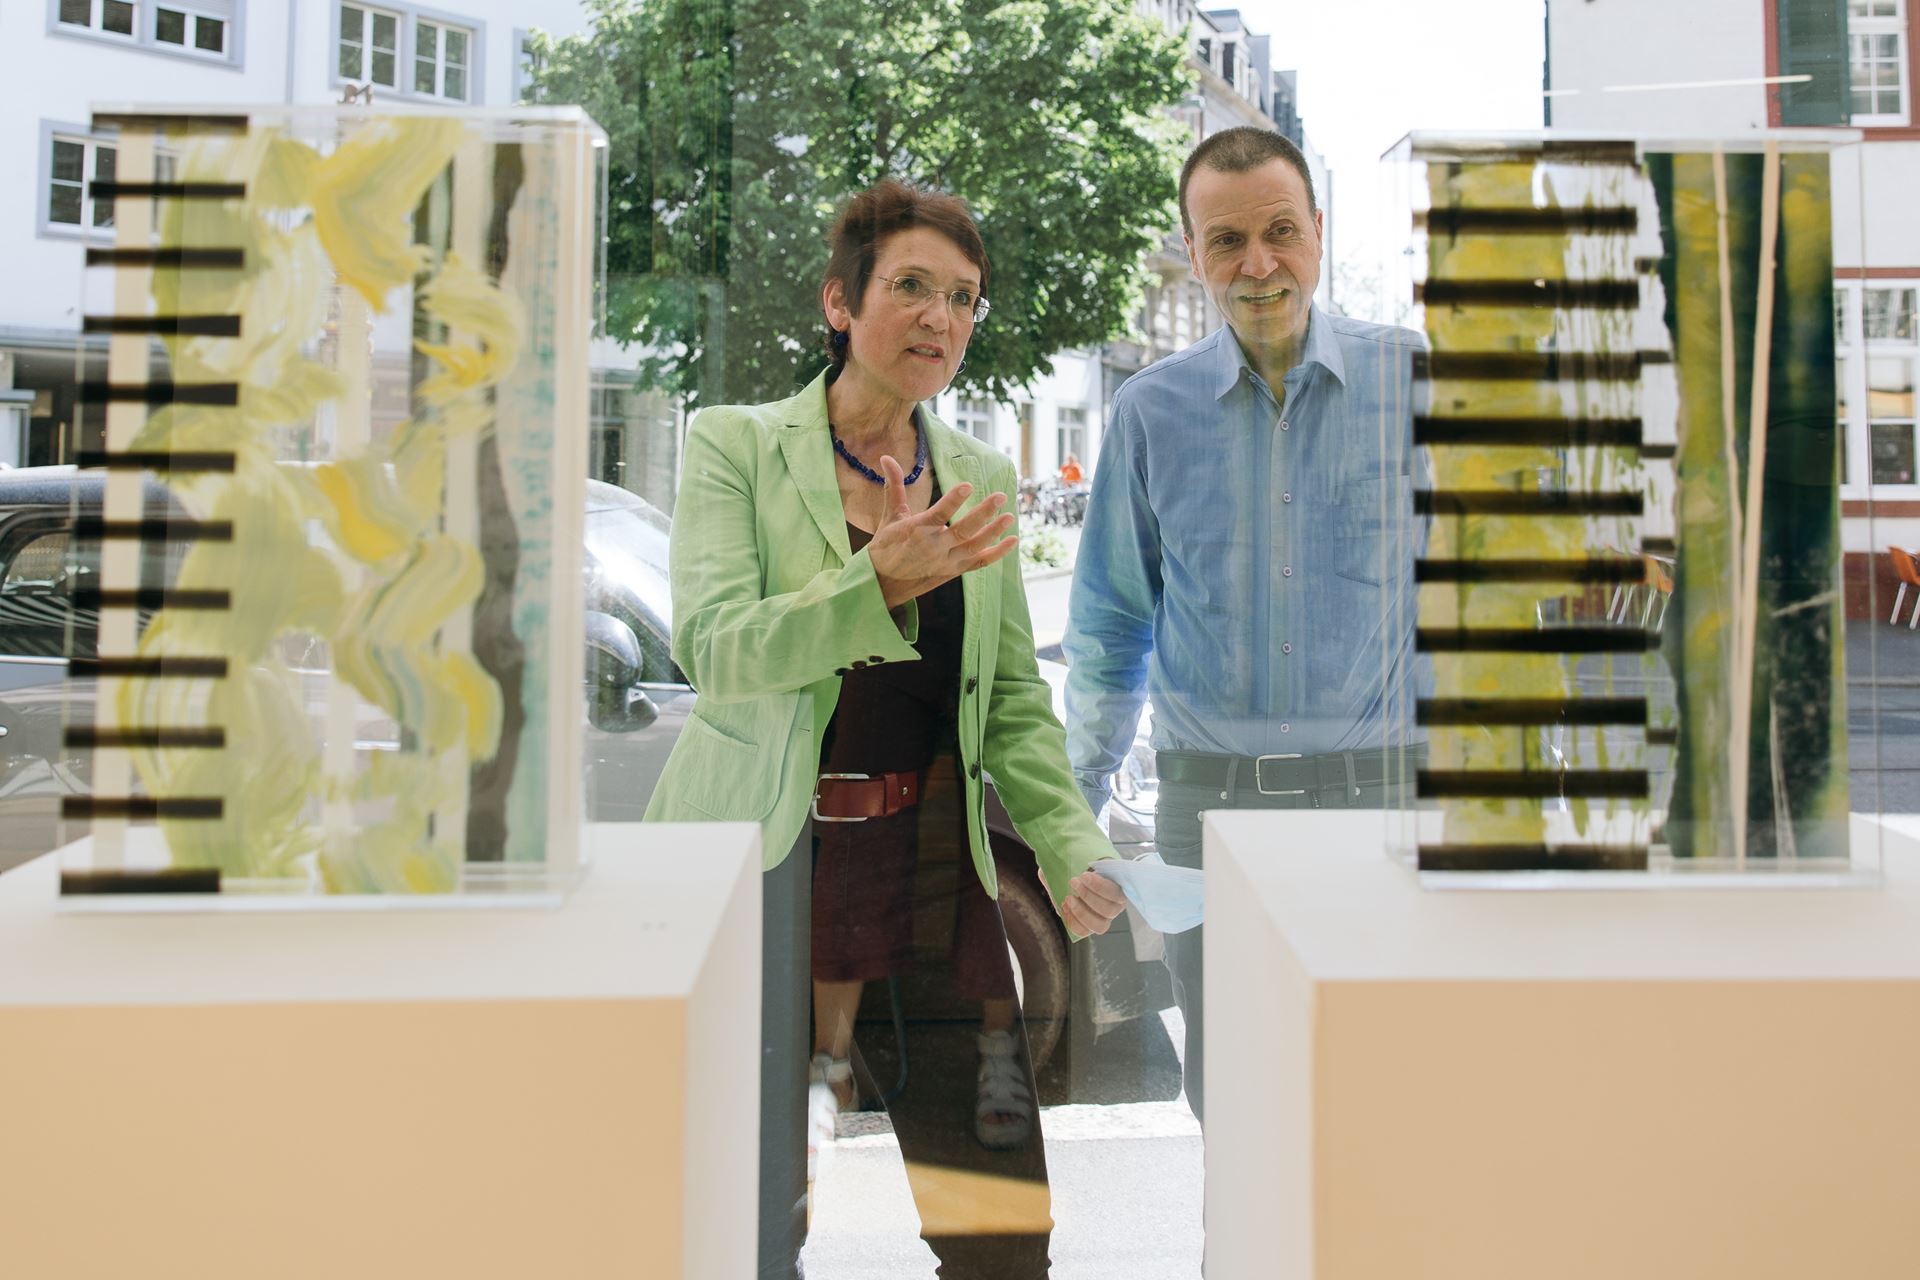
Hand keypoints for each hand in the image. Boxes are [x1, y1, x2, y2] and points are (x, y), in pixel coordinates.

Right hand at [868, 454, 1017, 608]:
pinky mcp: (954, 571)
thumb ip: (894, 487)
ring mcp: (946, 562)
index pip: (938, 515)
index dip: (953, 501)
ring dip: (994, 533)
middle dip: (983, 514)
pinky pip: (979, 563)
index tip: (968, 485)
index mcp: (916, 531)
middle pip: (962, 531)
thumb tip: (886, 457)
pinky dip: (997, 554)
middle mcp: (933, 548)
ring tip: (1010, 516)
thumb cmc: (886, 547)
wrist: (883, 585)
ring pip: (974, 547)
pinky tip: (1012, 540)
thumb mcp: (889, 517)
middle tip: (1000, 496)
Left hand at [1061, 865, 1127, 936]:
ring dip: (1081, 912)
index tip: (1084, 875)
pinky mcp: (1090, 928)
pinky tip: (1064, 906)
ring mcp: (1104, 920)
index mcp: (1120, 890)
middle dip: (1088, 896)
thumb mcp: (1087, 861)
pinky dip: (1072, 921)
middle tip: (1073, 882)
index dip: (1100, 886)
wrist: (1079, 880)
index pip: (1116, 893)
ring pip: (1099, 926)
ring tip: (1068, 898)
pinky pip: (1084, 932)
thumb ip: (1086, 861)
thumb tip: (1076, 864)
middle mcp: (1115, 908)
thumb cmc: (1087, 870)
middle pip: (1108, 910)